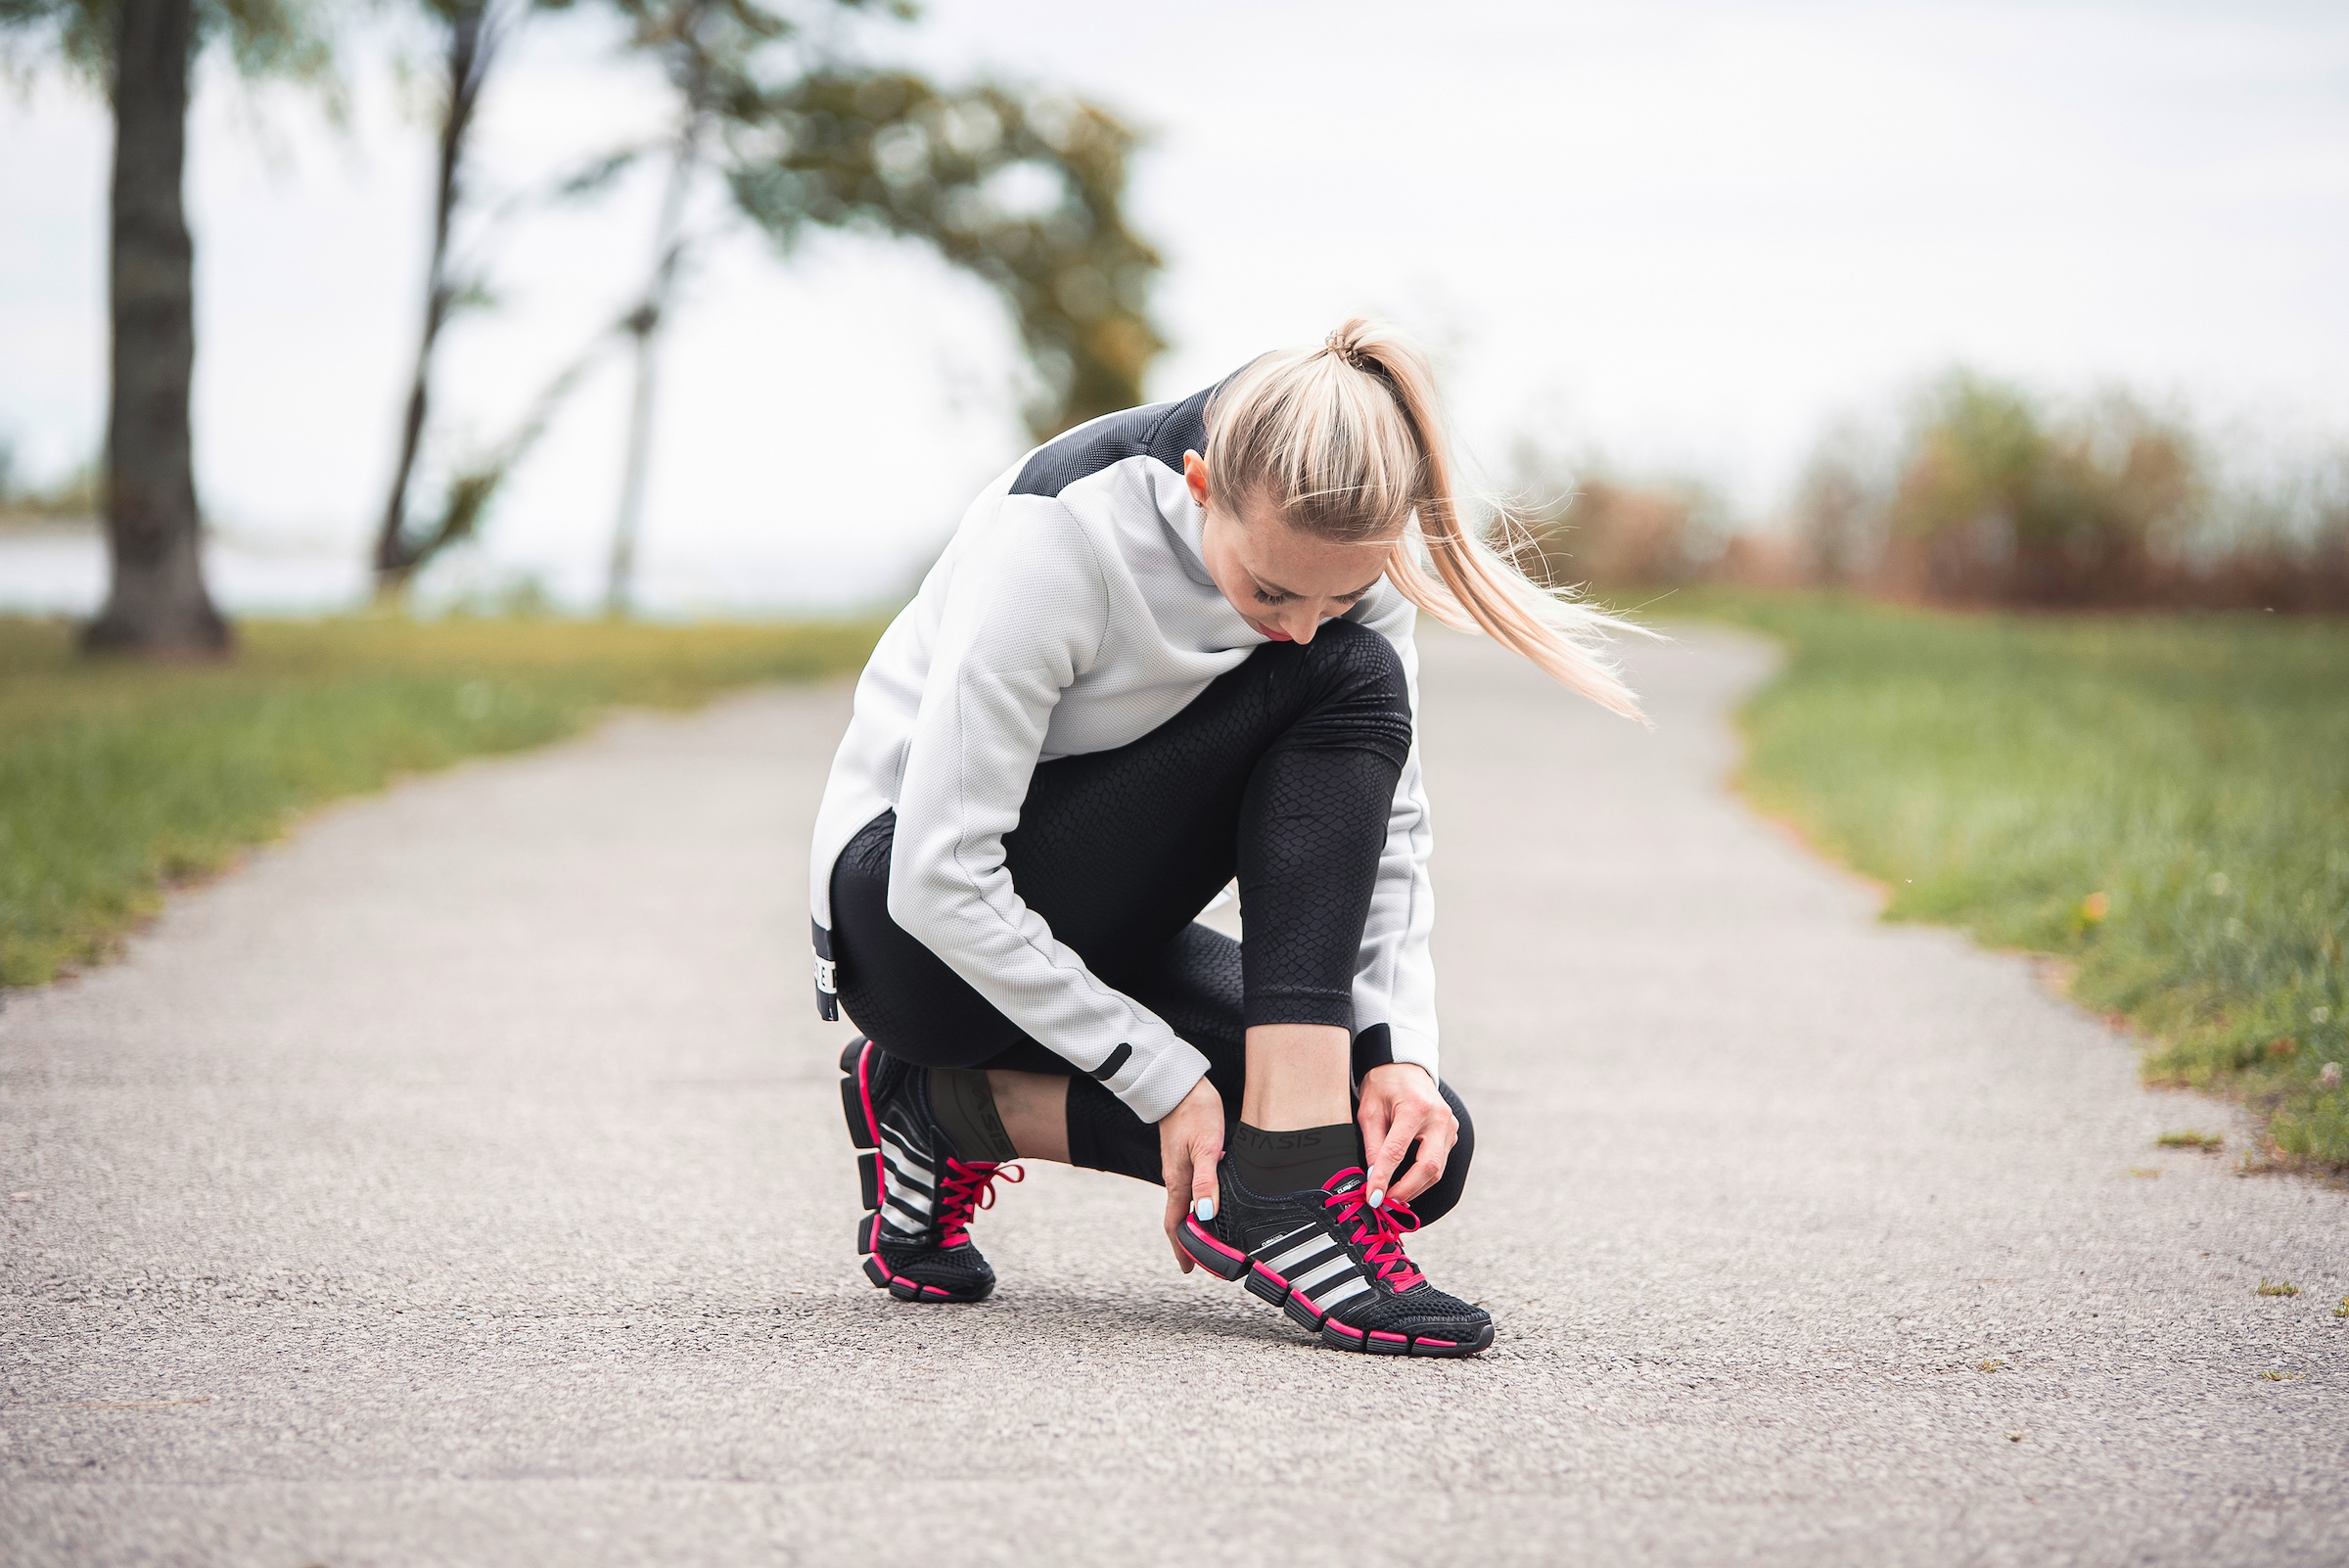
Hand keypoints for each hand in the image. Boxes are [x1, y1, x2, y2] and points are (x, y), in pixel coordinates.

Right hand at [1158, 1075, 1225, 1271]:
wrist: (1179, 1084)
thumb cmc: (1194, 1112)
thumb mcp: (1206, 1146)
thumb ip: (1206, 1180)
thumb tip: (1206, 1213)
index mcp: (1178, 1181)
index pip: (1175, 1224)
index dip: (1182, 1249)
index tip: (1189, 1270)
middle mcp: (1175, 1178)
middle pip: (1178, 1219)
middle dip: (1189, 1242)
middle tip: (1206, 1260)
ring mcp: (1178, 1168)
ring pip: (1184, 1204)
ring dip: (1194, 1224)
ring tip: (1210, 1237)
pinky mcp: (1183, 1157)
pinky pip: (1189, 1189)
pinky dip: (1198, 1204)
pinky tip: (1211, 1202)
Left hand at [1358, 1062, 1453, 1210]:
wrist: (1406, 1067)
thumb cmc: (1385, 1085)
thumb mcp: (1369, 1110)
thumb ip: (1373, 1144)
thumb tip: (1373, 1177)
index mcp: (1416, 1107)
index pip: (1397, 1151)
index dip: (1384, 1178)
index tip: (1372, 1197)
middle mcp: (1439, 1118)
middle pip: (1428, 1167)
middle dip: (1406, 1190)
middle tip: (1386, 1203)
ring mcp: (1449, 1127)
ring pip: (1436, 1170)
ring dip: (1414, 1188)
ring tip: (1392, 1198)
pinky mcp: (1451, 1135)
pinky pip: (1438, 1163)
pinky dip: (1421, 1178)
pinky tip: (1405, 1186)